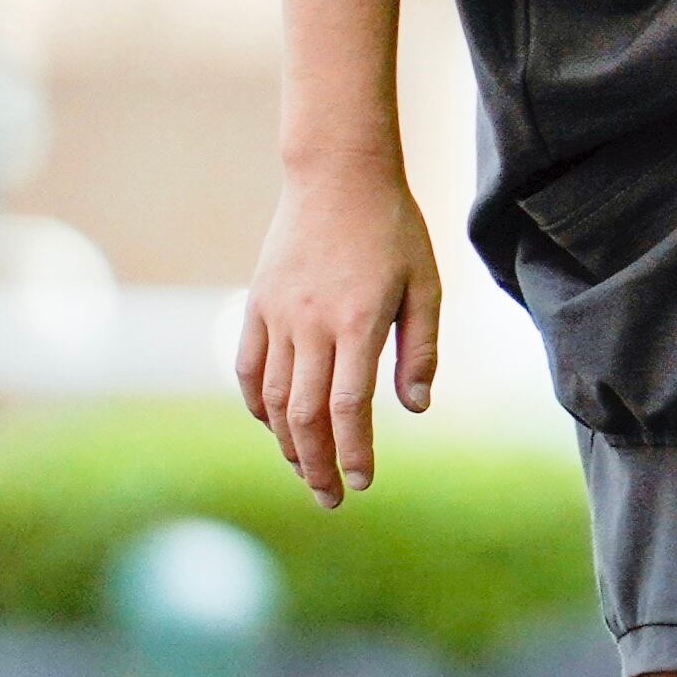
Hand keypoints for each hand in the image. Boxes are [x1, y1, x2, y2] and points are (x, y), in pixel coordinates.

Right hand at [237, 154, 440, 505]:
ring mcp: (277, 315)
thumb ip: (420, 349)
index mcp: (358, 322)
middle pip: (306, 415)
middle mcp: (311, 324)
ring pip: (274, 398)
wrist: (337, 177)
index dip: (354, 452)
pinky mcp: (257, 304)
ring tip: (306, 469)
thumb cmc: (394, 230)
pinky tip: (274, 425)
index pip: (350, 407)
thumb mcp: (426, 284)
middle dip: (317, 464)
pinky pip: (249, 367)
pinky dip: (258, 403)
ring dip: (288, 442)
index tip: (363, 483)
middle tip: (330, 499)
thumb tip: (416, 408)